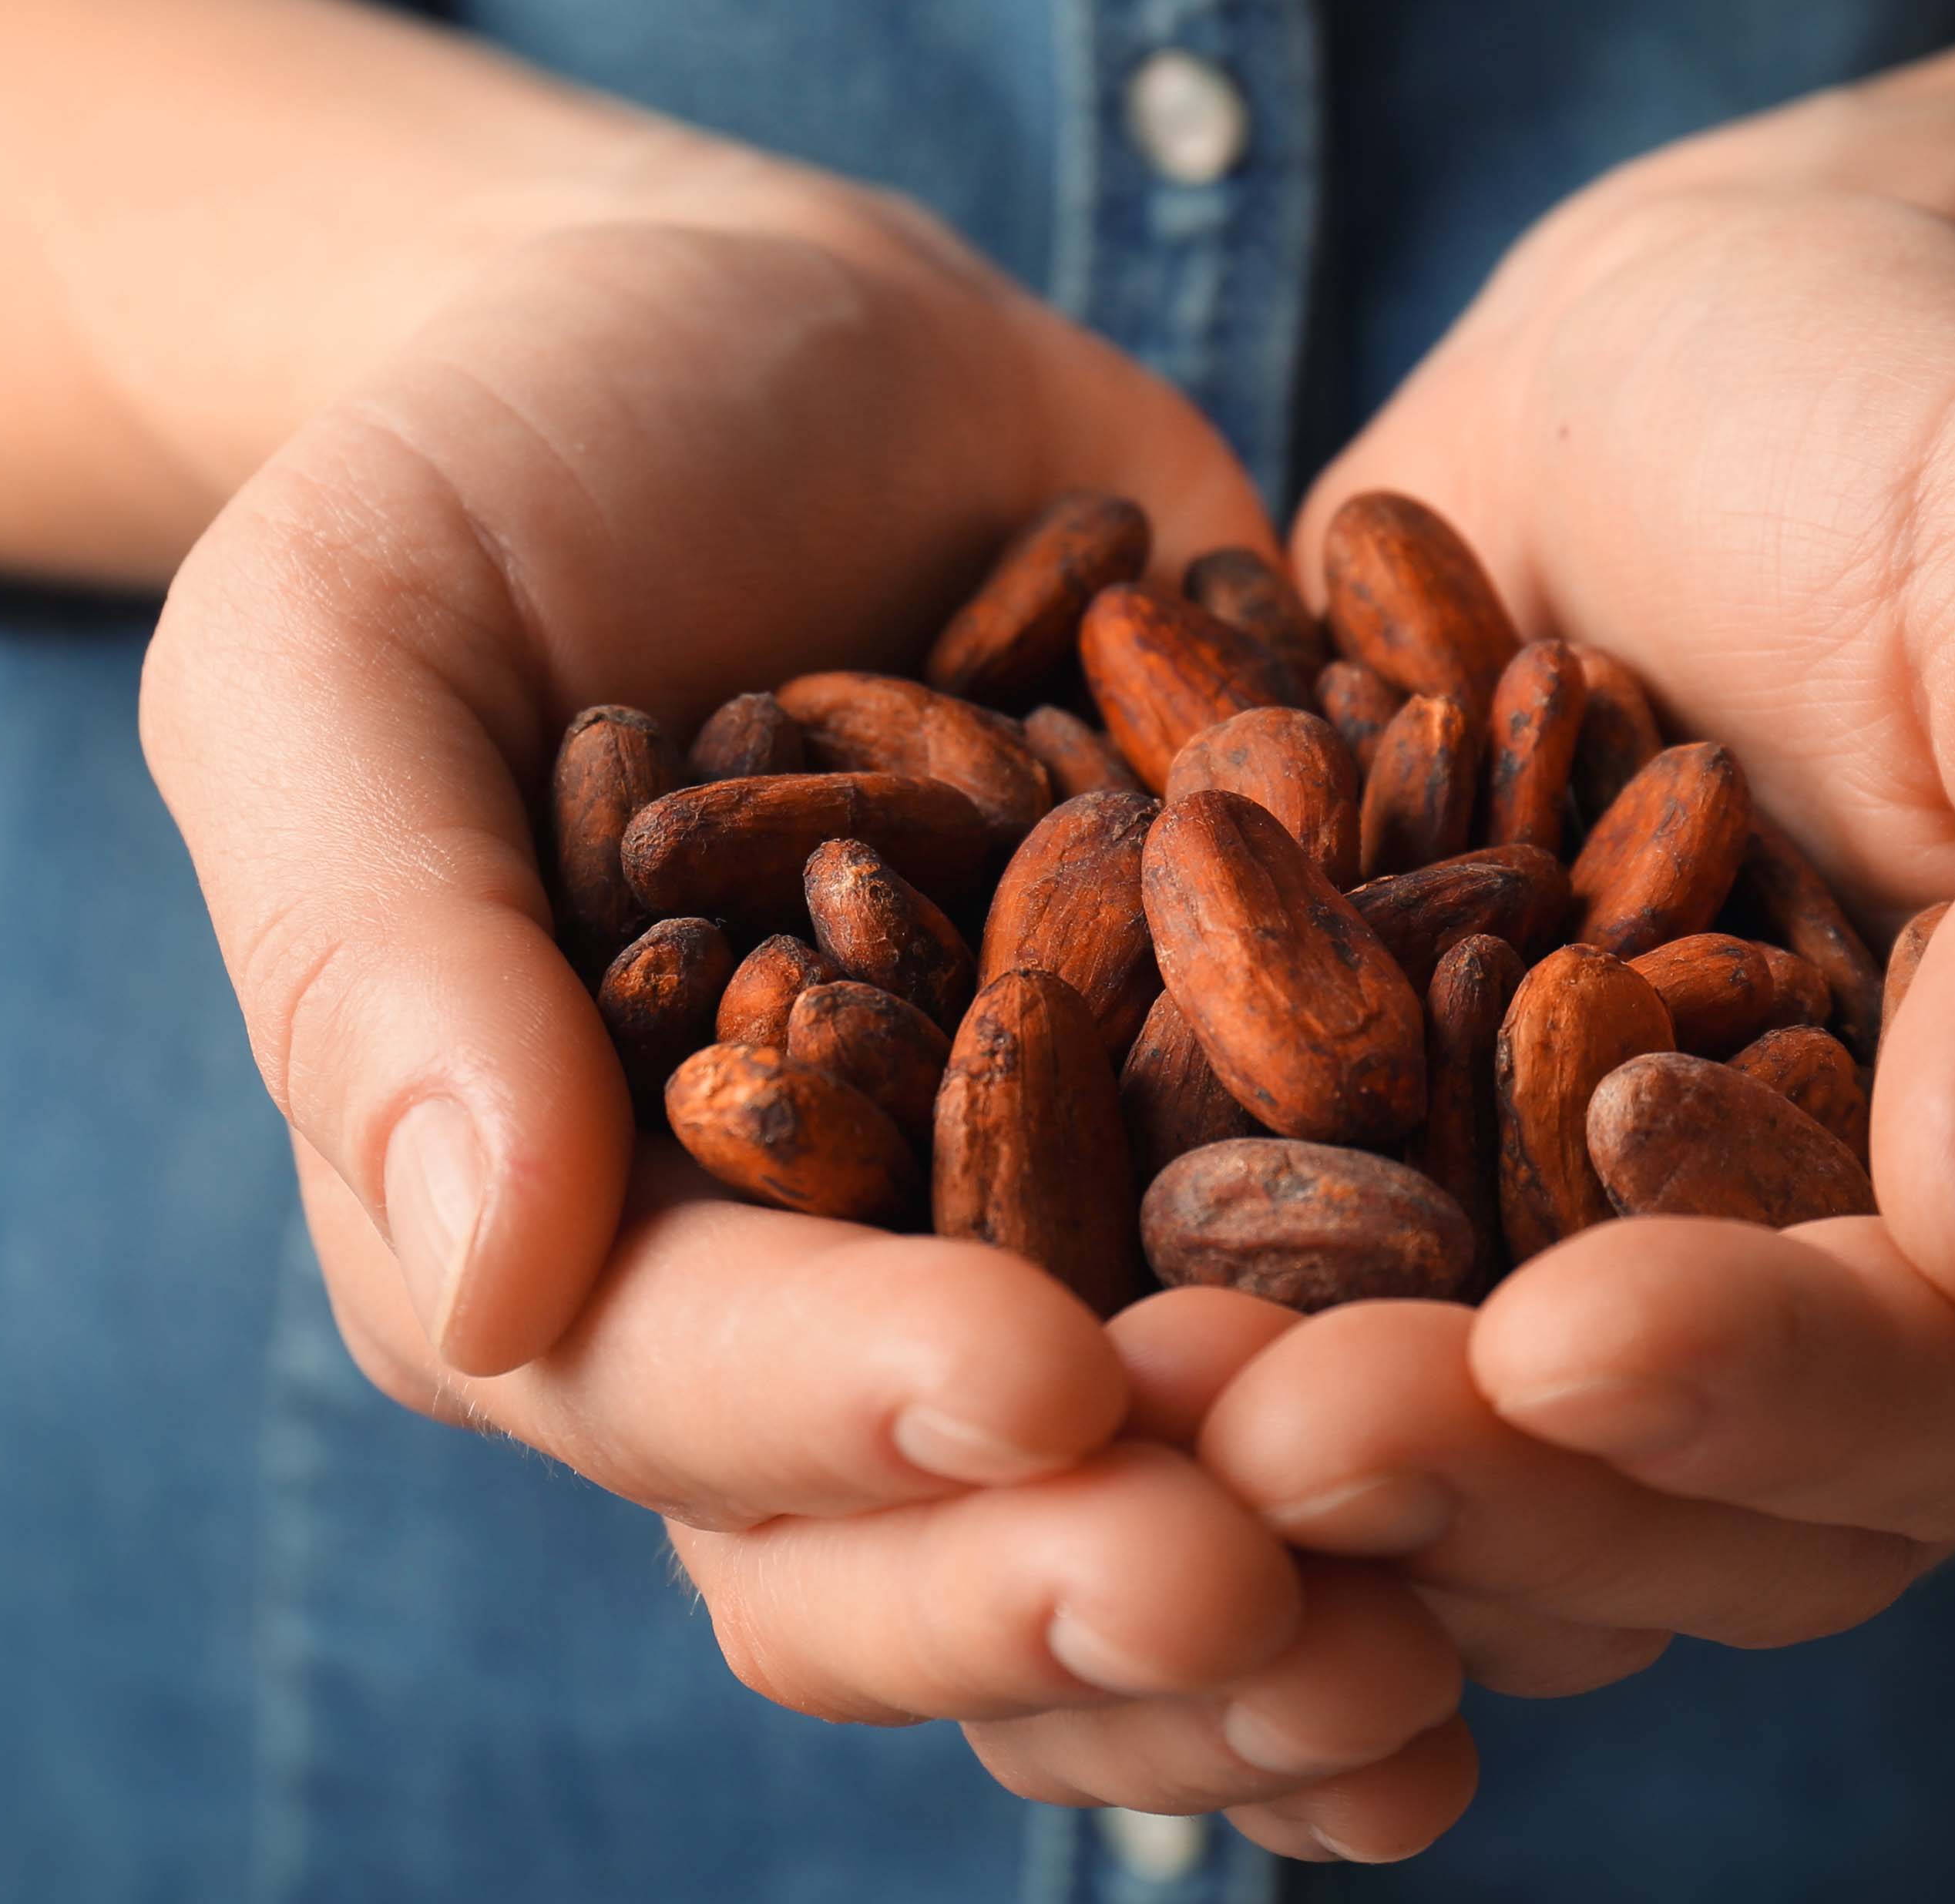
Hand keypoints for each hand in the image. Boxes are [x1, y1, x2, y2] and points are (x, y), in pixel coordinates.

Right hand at [140, 190, 1471, 1844]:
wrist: (771, 332)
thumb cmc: (497, 455)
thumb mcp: (343, 638)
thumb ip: (379, 947)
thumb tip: (486, 1279)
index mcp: (559, 1222)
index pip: (692, 1387)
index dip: (856, 1418)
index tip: (1042, 1390)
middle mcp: (807, 1284)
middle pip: (934, 1520)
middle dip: (1093, 1576)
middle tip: (1278, 1588)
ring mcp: (1036, 1220)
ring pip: (1157, 1489)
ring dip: (1305, 1582)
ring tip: (1466, 1622)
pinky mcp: (1233, 1116)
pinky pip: (1354, 1289)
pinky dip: (1466, 1394)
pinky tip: (1610, 1444)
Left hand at [1212, 100, 1954, 1694]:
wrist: (1704, 352)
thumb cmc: (1934, 414)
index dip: (1769, 1398)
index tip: (1549, 1343)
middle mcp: (1934, 1318)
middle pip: (1727, 1522)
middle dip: (1488, 1491)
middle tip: (1237, 1433)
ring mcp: (1683, 1303)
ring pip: (1516, 1518)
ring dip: (1304, 1492)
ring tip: (1095, 1409)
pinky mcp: (1469, 1250)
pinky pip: (1347, 1384)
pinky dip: (1194, 1394)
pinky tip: (1023, 1361)